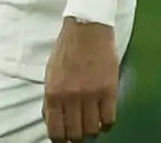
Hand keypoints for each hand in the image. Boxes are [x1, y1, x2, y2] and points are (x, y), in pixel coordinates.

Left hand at [44, 17, 119, 141]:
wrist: (86, 30)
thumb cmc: (66, 50)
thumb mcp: (51, 73)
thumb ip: (52, 97)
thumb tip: (53, 118)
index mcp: (52, 93)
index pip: (56, 129)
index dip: (60, 140)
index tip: (64, 141)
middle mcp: (70, 97)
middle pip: (75, 133)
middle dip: (76, 137)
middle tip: (79, 135)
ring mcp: (91, 95)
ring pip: (93, 129)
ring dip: (92, 131)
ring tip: (91, 125)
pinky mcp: (109, 91)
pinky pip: (109, 120)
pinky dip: (106, 124)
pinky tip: (103, 118)